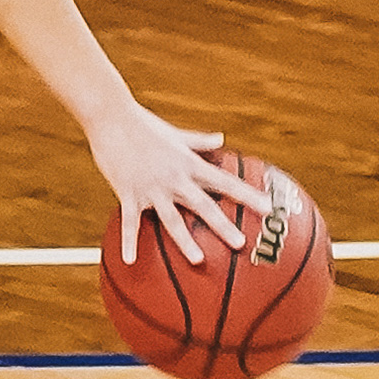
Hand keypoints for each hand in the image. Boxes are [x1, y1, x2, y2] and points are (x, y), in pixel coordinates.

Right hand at [94, 109, 270, 265]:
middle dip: (223, 225)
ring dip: (185, 240)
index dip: (247, 194)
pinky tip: (129, 261)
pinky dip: (129, 241)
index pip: (224, 181)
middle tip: (241, 243)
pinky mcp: (128, 192)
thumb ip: (199, 140)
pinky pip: (130, 221)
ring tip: (198, 259)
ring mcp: (152, 187)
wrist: (111, 116)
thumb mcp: (175, 133)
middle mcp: (174, 178)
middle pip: (204, 205)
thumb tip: (221, 138)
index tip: (267, 207)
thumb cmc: (143, 123)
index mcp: (188, 164)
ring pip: (172, 219)